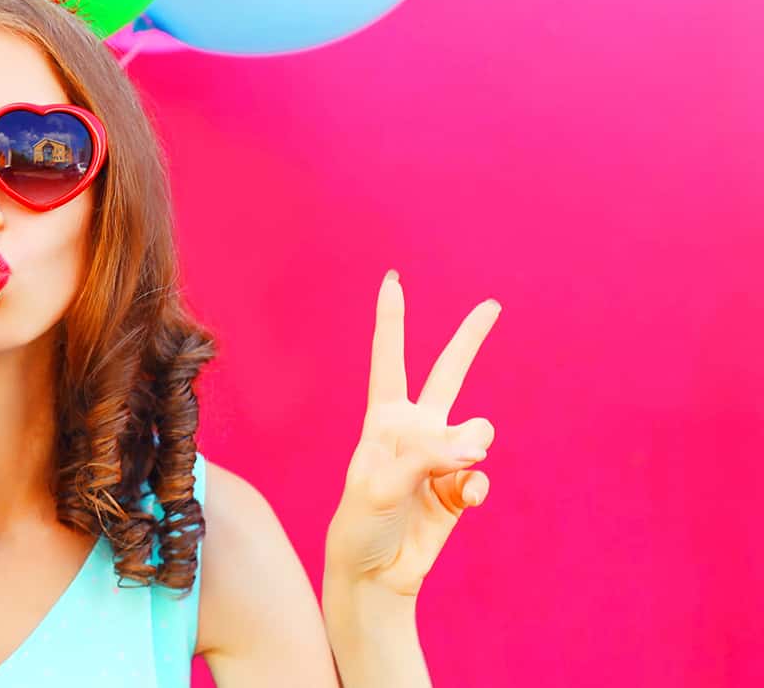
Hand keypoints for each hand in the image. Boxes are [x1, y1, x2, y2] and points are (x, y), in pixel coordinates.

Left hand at [324, 270, 497, 598]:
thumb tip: (479, 443)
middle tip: (492, 306)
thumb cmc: (362, 522)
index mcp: (383, 419)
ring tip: (446, 475)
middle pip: (447, 374)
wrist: (374, 573)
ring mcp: (441, 459)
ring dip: (469, 449)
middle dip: (469, 340)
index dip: (392, 321)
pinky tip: (458, 504)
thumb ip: (431, 456)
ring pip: (478, 432)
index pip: (390, 361)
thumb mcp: (383, 483)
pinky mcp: (460, 489)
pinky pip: (481, 477)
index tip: (393, 281)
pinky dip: (473, 489)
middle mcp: (415, 431)